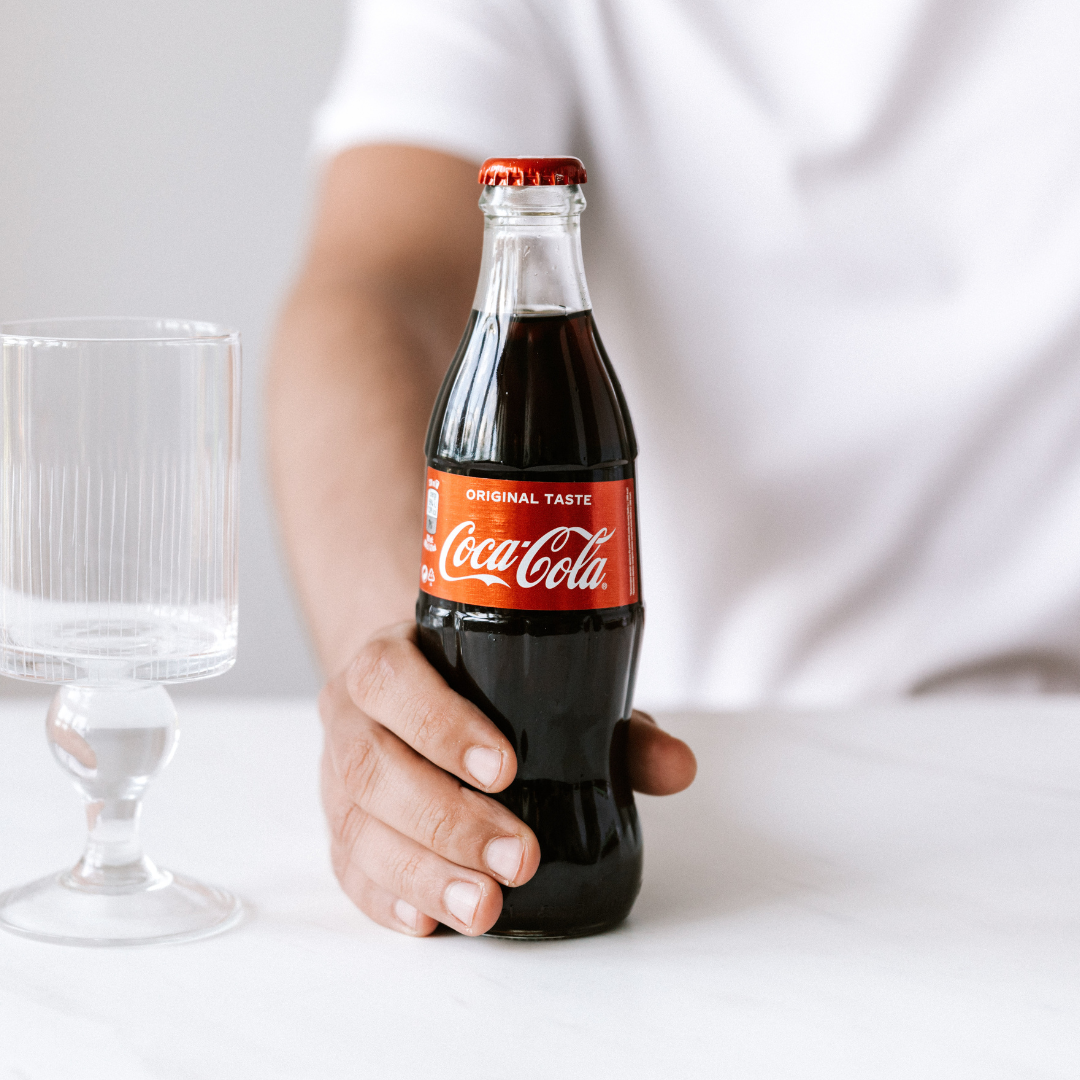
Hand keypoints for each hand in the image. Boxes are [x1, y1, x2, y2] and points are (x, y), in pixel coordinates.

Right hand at [320, 621, 696, 936]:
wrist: (408, 693)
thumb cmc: (480, 690)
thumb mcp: (540, 688)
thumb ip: (610, 725)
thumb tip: (678, 767)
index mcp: (391, 661)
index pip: (393, 680)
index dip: (440, 724)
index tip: (505, 767)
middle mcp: (352, 716)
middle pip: (374, 767)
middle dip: (447, 820)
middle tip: (518, 858)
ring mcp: (335, 775)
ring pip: (358, 827)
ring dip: (423, 874)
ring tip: (485, 907)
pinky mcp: (339, 828)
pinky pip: (348, 869)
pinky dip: (388, 900)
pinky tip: (430, 921)